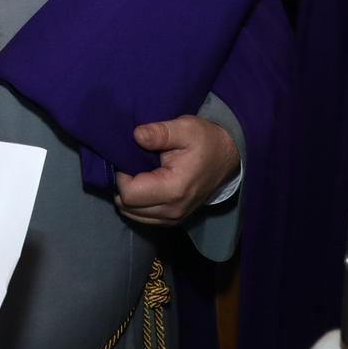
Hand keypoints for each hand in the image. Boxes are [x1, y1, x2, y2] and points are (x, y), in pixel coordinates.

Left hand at [115, 116, 239, 225]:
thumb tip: (136, 135)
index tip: (128, 158)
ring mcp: (173, 218)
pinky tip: (144, 184)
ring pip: (132, 215)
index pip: (129, 194)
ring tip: (137, 173)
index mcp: (173, 189)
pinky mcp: (173, 220)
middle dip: (122, 185)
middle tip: (130, 164)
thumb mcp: (185, 128)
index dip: (121, 175)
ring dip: (128, 196)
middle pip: (127, 207)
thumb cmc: (206, 140)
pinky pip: (143, 217)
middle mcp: (172, 210)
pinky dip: (137, 203)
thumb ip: (159, 132)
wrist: (227, 156)